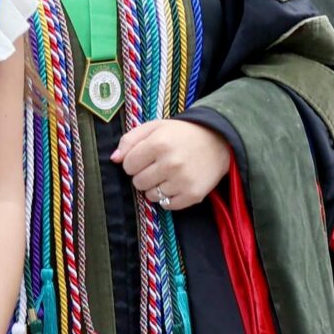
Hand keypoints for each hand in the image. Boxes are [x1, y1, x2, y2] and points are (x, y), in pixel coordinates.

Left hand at [114, 119, 232, 210]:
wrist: (219, 141)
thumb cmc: (182, 133)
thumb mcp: (155, 127)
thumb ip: (130, 139)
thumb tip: (114, 159)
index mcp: (159, 143)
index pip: (127, 165)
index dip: (134, 161)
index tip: (146, 157)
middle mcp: (171, 163)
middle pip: (138, 182)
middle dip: (144, 175)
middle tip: (158, 166)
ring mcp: (183, 181)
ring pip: (151, 196)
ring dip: (156, 187)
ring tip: (169, 175)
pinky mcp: (193, 194)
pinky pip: (168, 205)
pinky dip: (169, 198)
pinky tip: (177, 184)